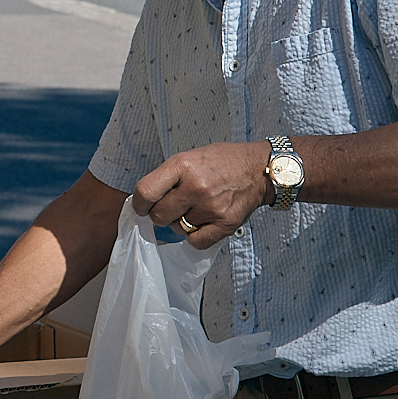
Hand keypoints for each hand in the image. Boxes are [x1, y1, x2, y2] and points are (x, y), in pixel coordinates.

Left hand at [132, 141, 269, 247]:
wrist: (258, 169)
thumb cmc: (221, 162)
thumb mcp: (188, 157)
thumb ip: (166, 178)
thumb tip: (144, 201)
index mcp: (182, 166)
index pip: (145, 192)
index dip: (139, 204)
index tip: (142, 206)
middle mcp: (196, 187)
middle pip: (159, 216)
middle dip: (159, 214)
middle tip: (170, 208)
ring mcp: (211, 207)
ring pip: (176, 229)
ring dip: (180, 222)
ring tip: (195, 208)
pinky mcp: (225, 224)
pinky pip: (195, 242)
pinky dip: (195, 236)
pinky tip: (202, 222)